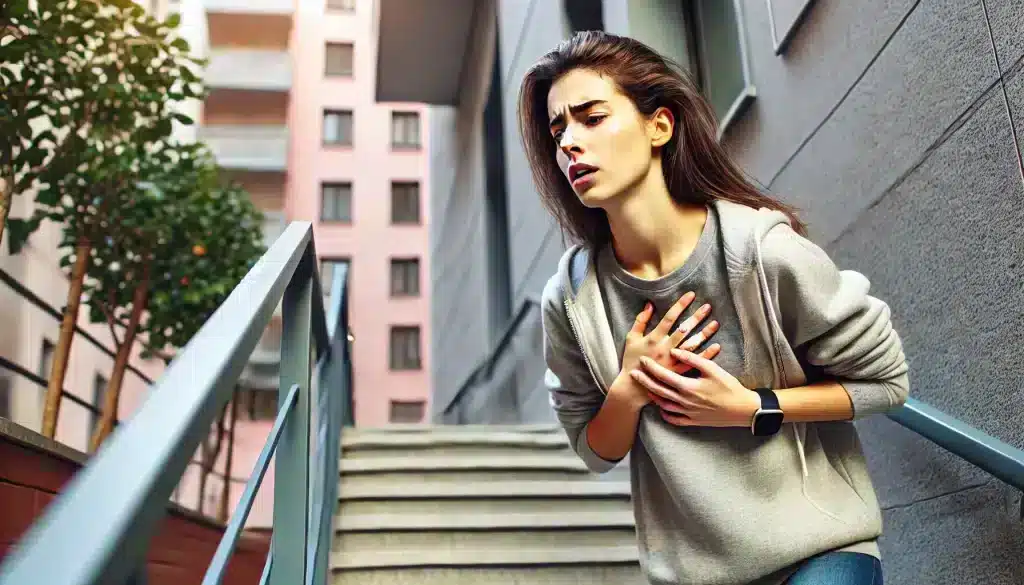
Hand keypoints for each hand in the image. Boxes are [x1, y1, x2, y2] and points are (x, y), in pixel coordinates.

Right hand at [613, 292, 720, 408]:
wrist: (632, 385)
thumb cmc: (630, 359)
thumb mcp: (631, 338)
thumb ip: (640, 321)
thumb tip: (649, 304)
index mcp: (654, 338)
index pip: (669, 318)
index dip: (680, 305)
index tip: (691, 295)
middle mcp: (665, 348)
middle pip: (684, 329)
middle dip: (696, 317)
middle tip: (708, 307)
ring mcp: (673, 361)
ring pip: (692, 344)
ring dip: (704, 333)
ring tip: (715, 323)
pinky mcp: (678, 373)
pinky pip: (694, 362)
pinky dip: (706, 354)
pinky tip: (716, 346)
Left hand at [631, 348, 759, 426]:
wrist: (743, 409)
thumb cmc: (729, 387)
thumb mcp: (712, 369)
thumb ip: (692, 359)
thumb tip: (674, 350)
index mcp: (688, 387)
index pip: (663, 376)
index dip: (651, 367)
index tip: (642, 360)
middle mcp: (685, 402)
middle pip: (658, 391)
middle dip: (644, 381)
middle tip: (633, 374)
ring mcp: (688, 413)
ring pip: (663, 405)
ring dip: (652, 396)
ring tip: (645, 388)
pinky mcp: (693, 421)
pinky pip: (673, 419)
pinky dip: (664, 413)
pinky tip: (661, 407)